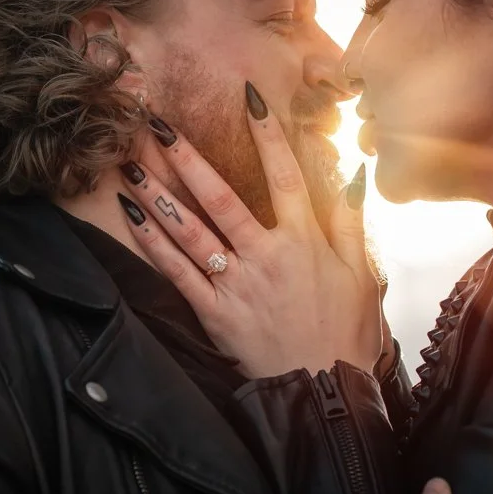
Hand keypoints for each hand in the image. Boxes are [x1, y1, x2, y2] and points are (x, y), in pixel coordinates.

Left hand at [117, 93, 381, 377]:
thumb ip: (351, 222)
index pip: (286, 176)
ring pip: (190, 230)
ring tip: (130, 161)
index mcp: (305, 242)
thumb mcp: (362, 275)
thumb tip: (351, 174)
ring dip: (157, 193)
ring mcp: (236, 285)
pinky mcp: (215, 314)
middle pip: (222, 196)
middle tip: (157, 123)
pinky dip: (152, 243)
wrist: (326, 396)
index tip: (249, 97)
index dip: (268, 134)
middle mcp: (267, 256)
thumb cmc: (348, 336)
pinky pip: (176, 272)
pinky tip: (130, 215)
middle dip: (187, 157)